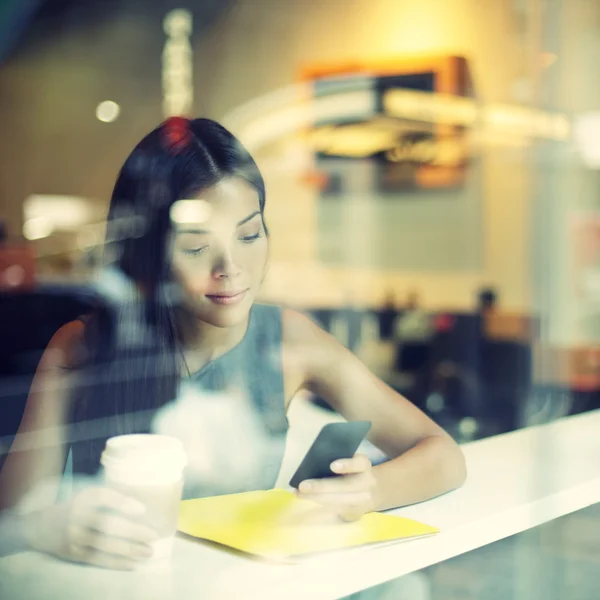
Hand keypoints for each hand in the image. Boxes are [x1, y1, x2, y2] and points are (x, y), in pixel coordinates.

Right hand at [22, 487, 158, 569]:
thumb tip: (142, 503)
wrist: (39, 526)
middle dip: (132, 531)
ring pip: (103, 544)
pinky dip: (116, 563)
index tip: (142, 509)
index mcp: (82, 498)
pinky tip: (133, 564)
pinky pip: (97, 559)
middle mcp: (76, 516)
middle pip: (106, 523)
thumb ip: (109, 497)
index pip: (103, 497)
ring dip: (128, 550)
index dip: (122, 502)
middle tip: (154, 536)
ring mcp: (73, 537)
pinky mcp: (72, 554)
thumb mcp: (86, 495)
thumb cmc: (75, 507)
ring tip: (149, 551)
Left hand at [296, 454, 378, 520]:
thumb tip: (313, 461)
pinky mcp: (355, 512)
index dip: (347, 465)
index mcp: (364, 465)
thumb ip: (340, 460)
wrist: (375, 491)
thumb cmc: (355, 471)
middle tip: (303, 486)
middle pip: (345, 486)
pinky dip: (319, 504)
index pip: (359, 463)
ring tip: (299, 494)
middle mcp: (366, 483)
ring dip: (316, 497)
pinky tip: (306, 500)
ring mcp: (362, 500)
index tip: (332, 466)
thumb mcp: (353, 462)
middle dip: (322, 487)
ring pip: (338, 500)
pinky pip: (335, 509)